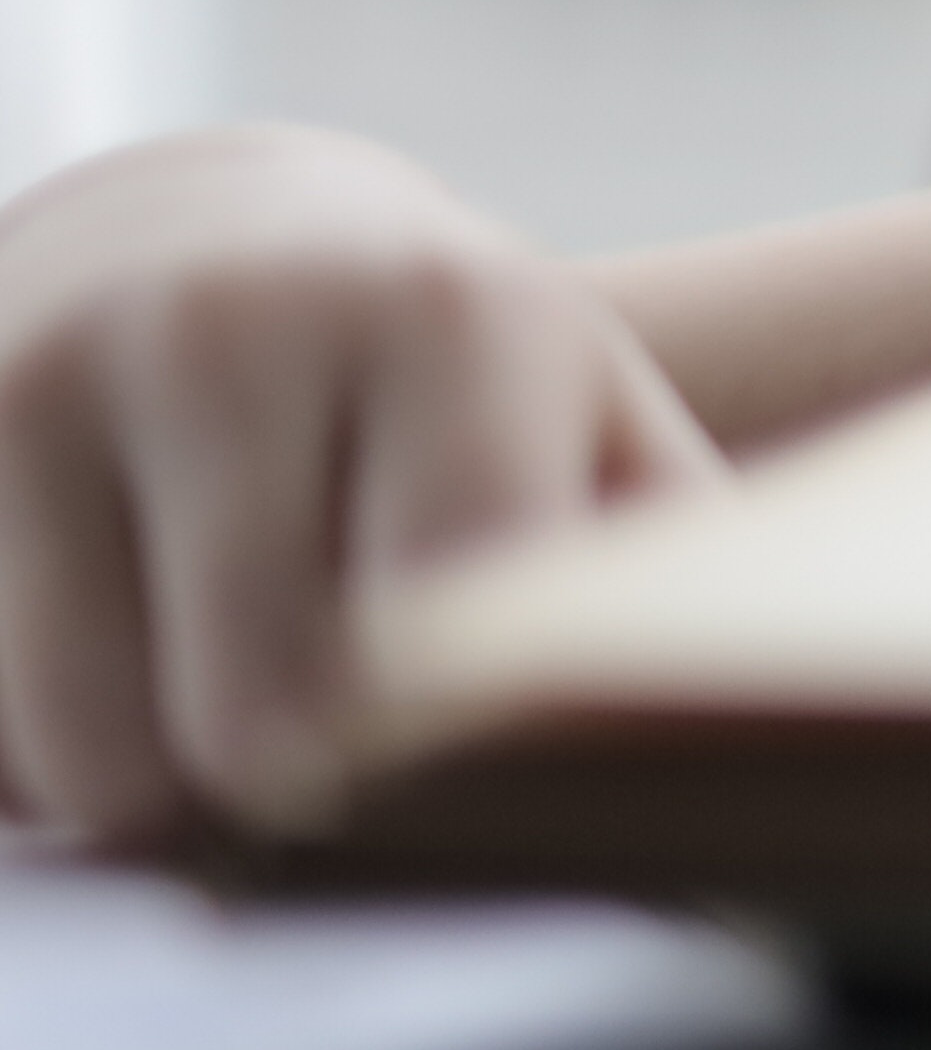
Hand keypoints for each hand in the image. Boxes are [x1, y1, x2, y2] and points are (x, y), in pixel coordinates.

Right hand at [0, 127, 719, 848]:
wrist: (197, 236)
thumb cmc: (445, 382)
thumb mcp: (586, 428)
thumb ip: (660, 591)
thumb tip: (739, 813)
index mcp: (452, 319)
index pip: (446, 625)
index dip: (447, 761)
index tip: (458, 810)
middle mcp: (232, 330)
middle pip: (248, 729)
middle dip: (291, 811)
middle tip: (330, 786)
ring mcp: (43, 379)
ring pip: (80, 765)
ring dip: (144, 802)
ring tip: (209, 709)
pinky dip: (25, 767)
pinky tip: (86, 671)